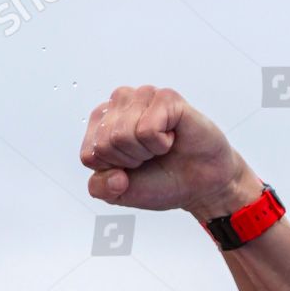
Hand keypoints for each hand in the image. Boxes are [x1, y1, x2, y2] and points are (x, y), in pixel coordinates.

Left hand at [79, 85, 260, 215]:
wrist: (200, 185)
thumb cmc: (160, 180)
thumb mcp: (119, 194)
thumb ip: (99, 188)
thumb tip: (114, 175)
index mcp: (99, 124)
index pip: (90, 154)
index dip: (113, 171)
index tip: (131, 167)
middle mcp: (118, 105)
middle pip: (104, 144)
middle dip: (129, 161)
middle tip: (149, 156)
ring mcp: (141, 96)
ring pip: (122, 135)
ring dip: (145, 151)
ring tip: (159, 146)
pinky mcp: (165, 97)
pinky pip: (147, 129)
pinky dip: (160, 143)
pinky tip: (171, 137)